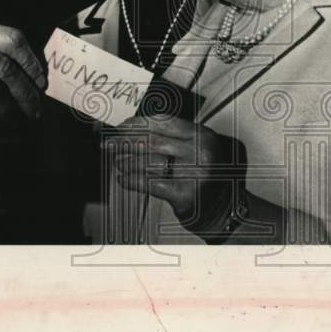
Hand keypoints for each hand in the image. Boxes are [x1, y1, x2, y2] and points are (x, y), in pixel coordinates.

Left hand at [109, 116, 245, 233]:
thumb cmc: (202, 176)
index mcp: (201, 134)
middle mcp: (200, 151)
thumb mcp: (195, 149)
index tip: (120, 128)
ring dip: (126, 162)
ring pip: (149, 162)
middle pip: (152, 141)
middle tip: (108, 145)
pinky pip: (149, 183)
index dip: (136, 123)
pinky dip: (131, 180)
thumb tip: (130, 130)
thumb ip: (171, 137)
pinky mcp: (185, 194)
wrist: (222, 209)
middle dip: (125, 142)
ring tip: (117, 162)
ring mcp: (194, 173)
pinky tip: (123, 179)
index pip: (162, 121)